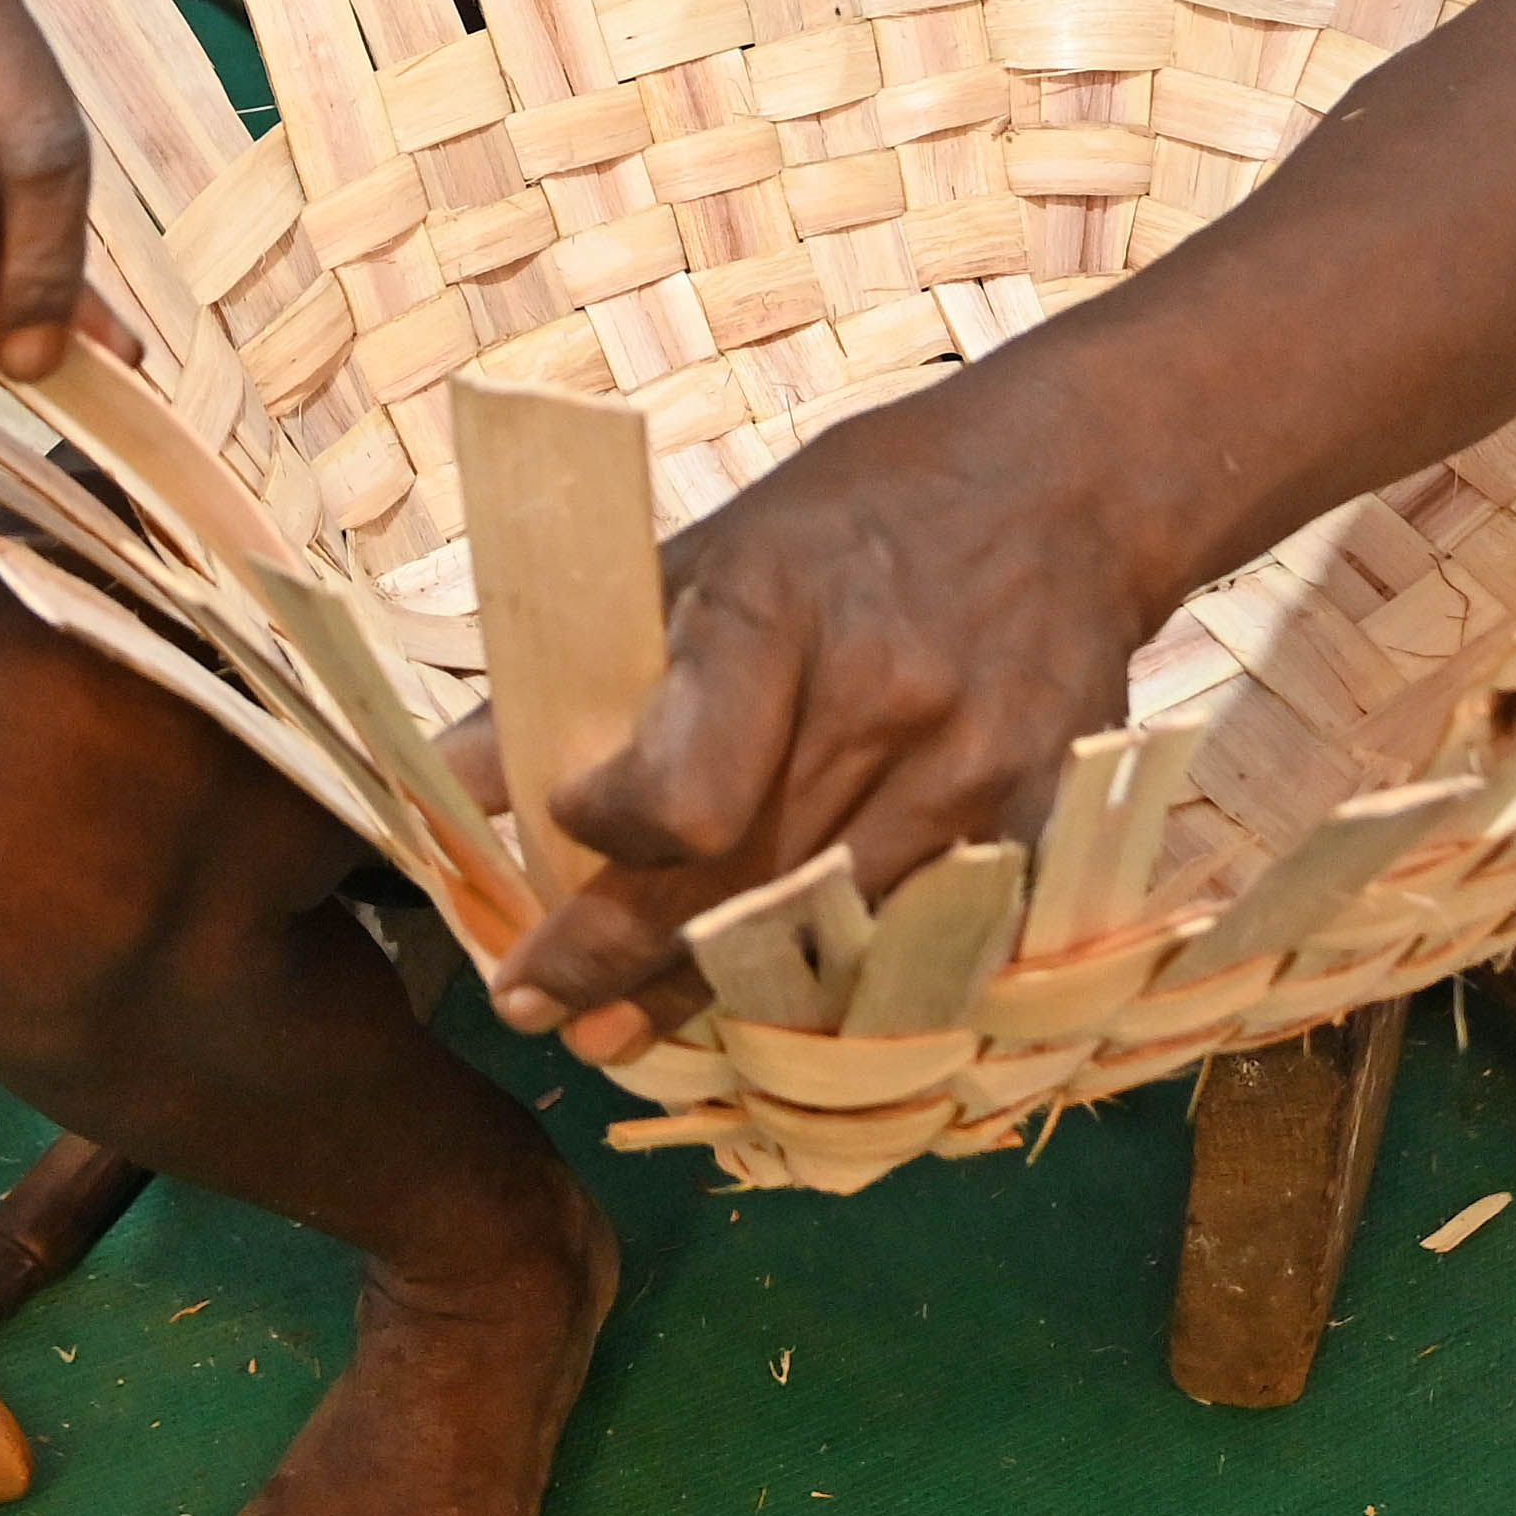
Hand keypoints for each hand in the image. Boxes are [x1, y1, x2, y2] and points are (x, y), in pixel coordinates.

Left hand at [484, 367, 1162, 1050]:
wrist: (1066, 489)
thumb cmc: (859, 514)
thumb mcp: (711, 552)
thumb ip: (586, 666)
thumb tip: (449, 778)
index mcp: (783, 612)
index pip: (682, 793)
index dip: (607, 837)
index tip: (554, 834)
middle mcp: (884, 703)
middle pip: (733, 887)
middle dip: (614, 960)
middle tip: (532, 1003)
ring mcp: (969, 776)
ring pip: (820, 938)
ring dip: (709, 995)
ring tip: (618, 1025)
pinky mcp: (1031, 823)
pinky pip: (911, 939)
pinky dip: (830, 976)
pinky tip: (765, 998)